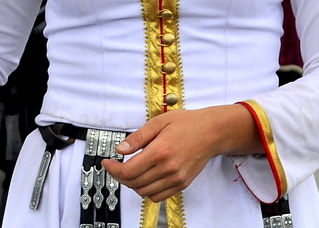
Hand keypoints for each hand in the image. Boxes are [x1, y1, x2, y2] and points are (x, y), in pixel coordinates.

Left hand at [102, 105, 261, 201]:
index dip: (113, 169)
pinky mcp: (182, 184)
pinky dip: (146, 191)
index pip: (129, 170)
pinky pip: (158, 196)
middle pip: (134, 183)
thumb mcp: (158, 122)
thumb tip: (120, 149)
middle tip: (115, 165)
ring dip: (132, 184)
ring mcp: (176, 179)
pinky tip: (143, 178)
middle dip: (119, 176)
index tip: (107, 162)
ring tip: (128, 170)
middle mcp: (169, 168)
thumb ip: (137, 138)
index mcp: (160, 151)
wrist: (211, 132)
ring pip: (144, 192)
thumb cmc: (186, 124)